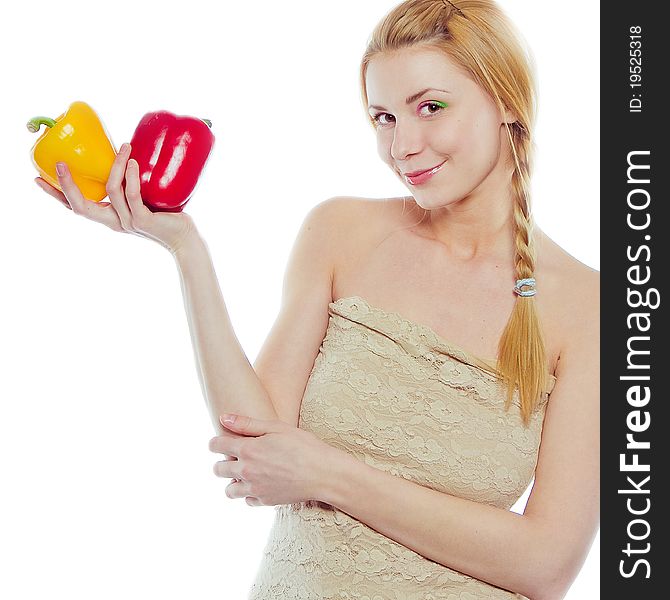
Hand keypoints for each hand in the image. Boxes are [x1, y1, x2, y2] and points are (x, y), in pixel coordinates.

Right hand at [34, 143, 197, 254]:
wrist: (186, 239)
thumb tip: (128, 150)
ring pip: (111, 191)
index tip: (37, 178)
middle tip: (60, 163)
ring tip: (124, 147)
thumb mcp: (143, 199)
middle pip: (80, 206)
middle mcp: (114, 223)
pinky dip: (130, 177)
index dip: (55, 194)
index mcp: (109, 218)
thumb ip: (131, 183)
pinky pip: (131, 195)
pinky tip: (133, 162)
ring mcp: (127, 223)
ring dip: (115, 166)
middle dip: (67, 184)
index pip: (76, 207)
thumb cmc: (166, 217)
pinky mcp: (143, 221)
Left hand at [209, 414, 329, 506]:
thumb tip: (223, 418)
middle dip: (222, 461)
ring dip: (233, 480)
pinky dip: (249, 493)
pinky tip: (261, 482)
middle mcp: (246, 471)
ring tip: (247, 472)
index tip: (223, 441)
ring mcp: (255, 488)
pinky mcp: (265, 501)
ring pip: (229, 490)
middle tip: (236, 456)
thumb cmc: (303, 446)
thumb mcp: (276, 427)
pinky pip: (247, 500)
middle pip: (218, 469)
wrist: (323, 474)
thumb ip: (247, 424)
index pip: (216, 445)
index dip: (216, 442)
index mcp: (248, 449)